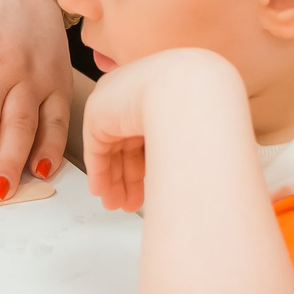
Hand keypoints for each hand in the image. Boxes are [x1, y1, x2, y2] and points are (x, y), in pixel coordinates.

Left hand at [80, 47, 240, 213]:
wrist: (182, 89)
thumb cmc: (198, 101)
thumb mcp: (192, 126)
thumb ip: (181, 144)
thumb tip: (192, 172)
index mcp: (158, 95)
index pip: (146, 136)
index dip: (146, 165)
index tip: (148, 187)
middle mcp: (134, 97)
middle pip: (127, 145)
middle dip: (129, 178)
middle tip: (129, 201)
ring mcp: (115, 103)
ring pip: (111, 150)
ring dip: (114, 180)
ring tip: (118, 204)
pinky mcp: (97, 114)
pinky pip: (96, 149)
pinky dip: (99, 172)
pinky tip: (102, 190)